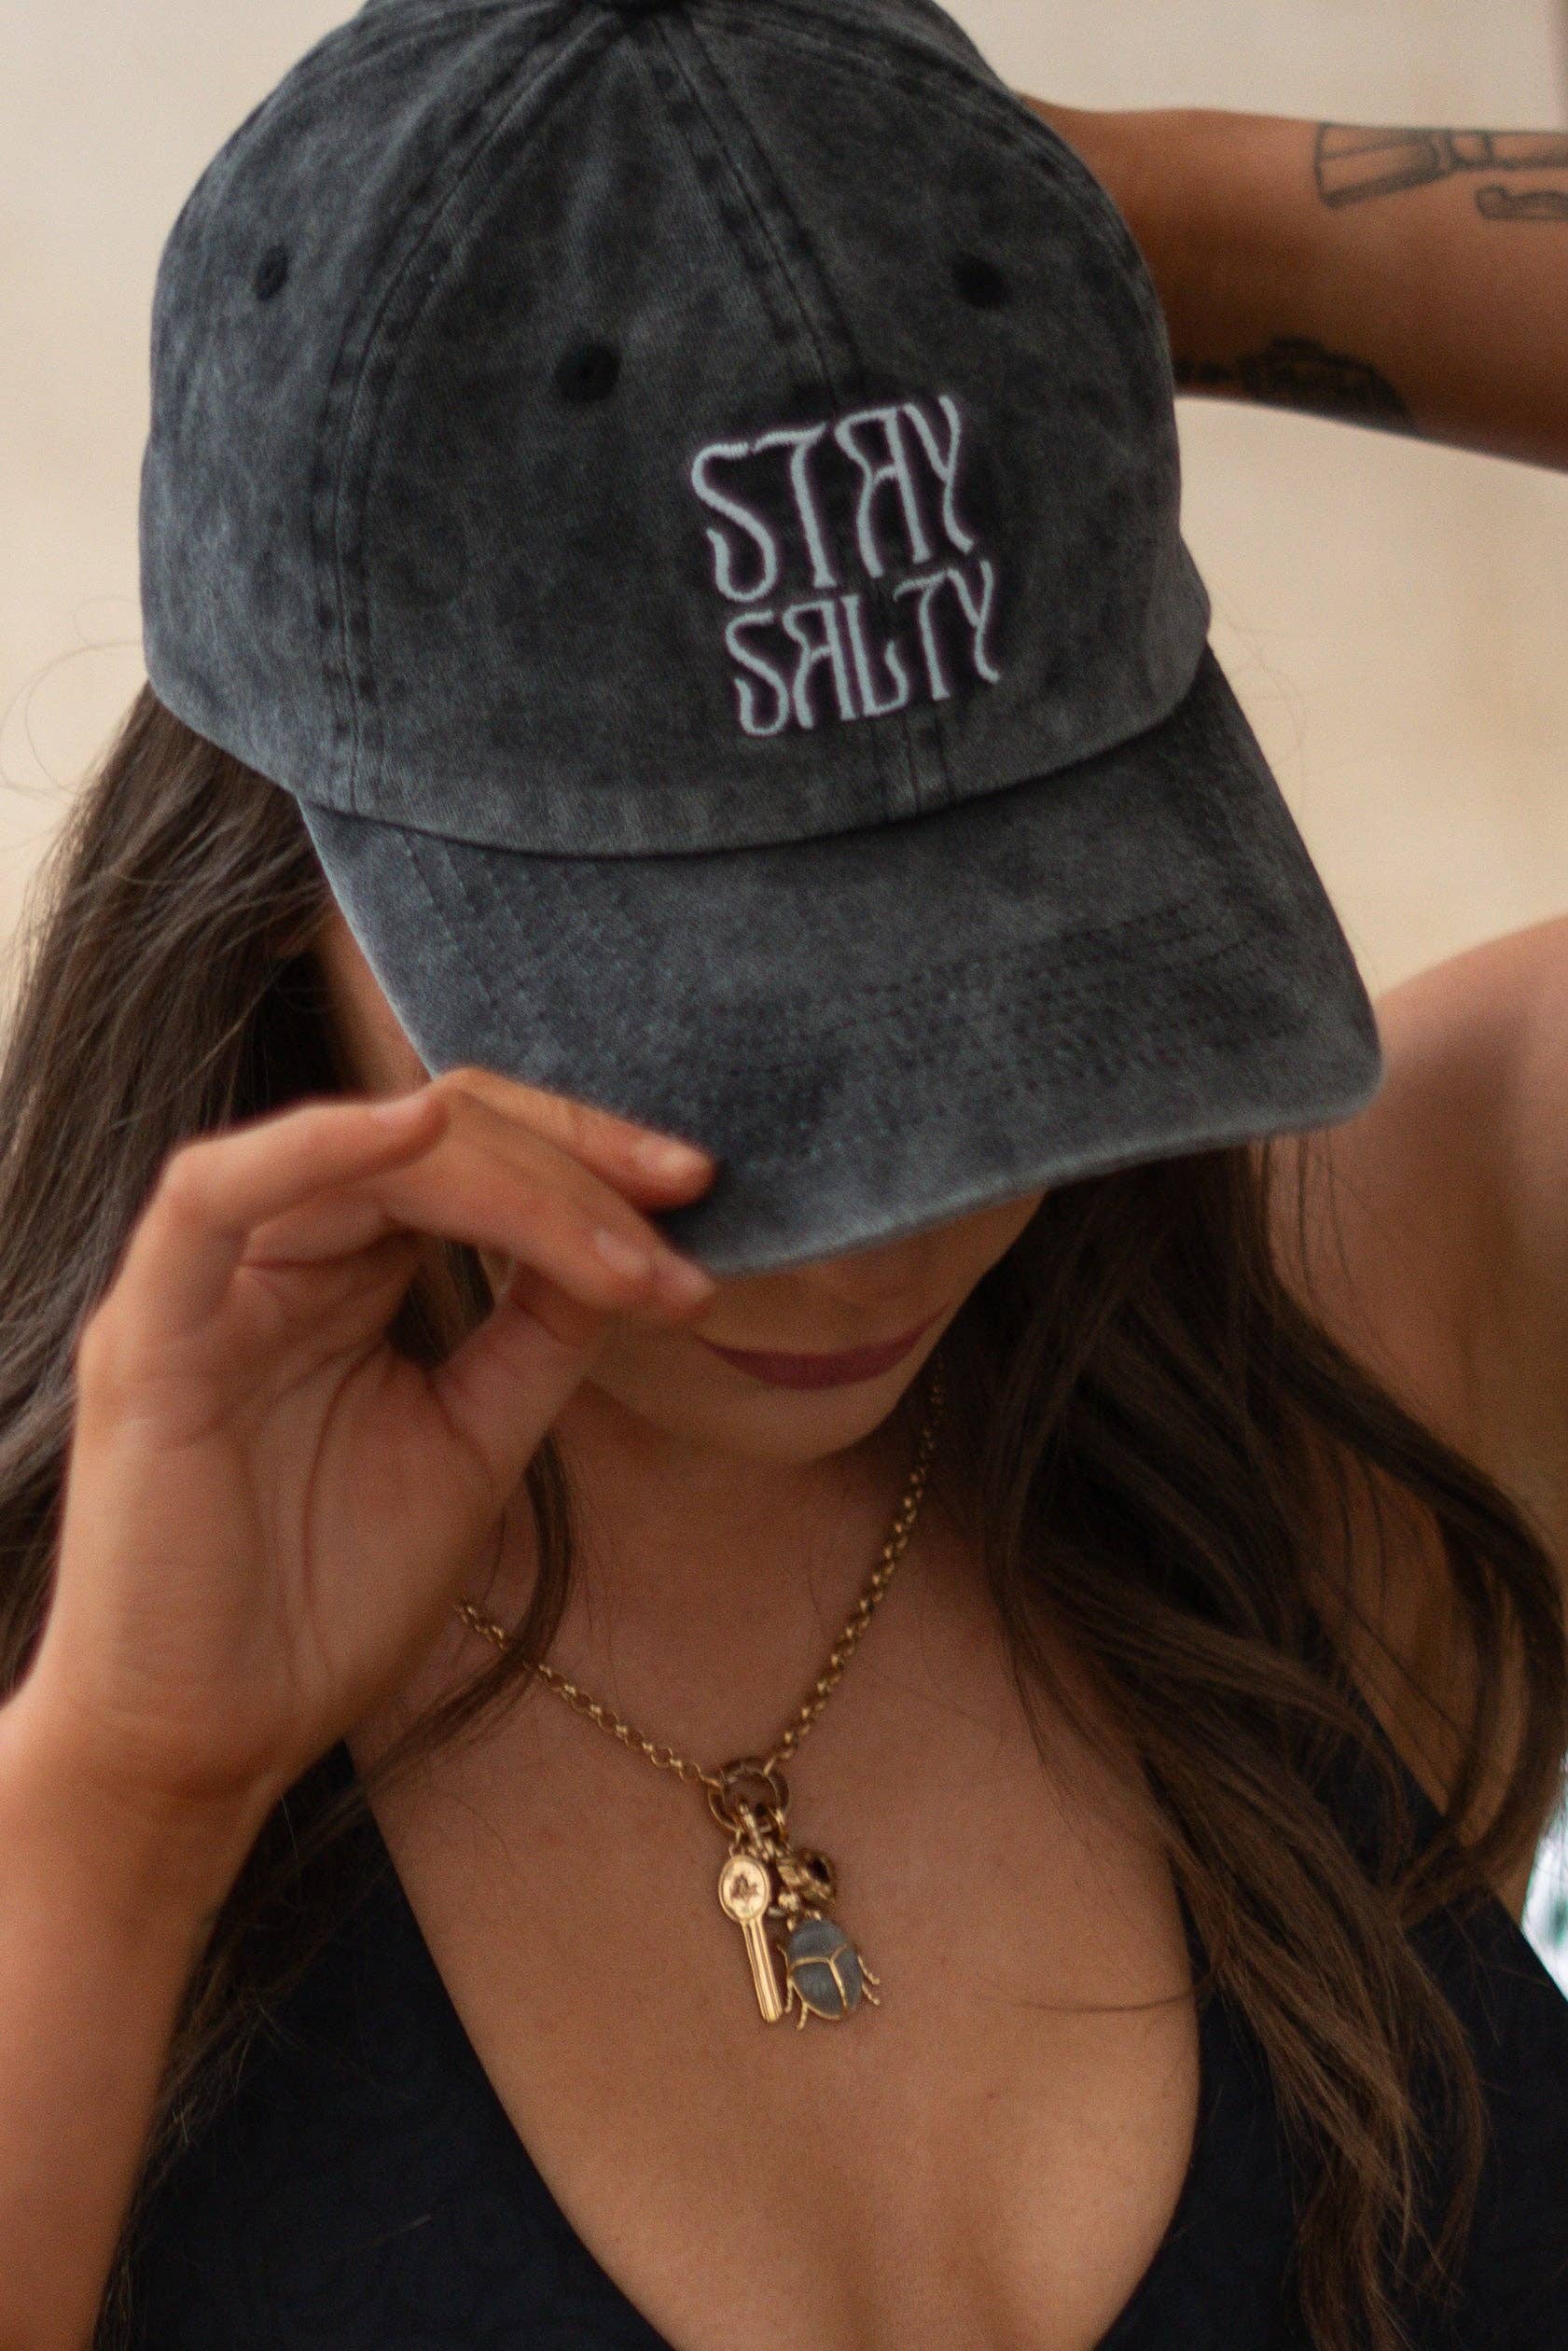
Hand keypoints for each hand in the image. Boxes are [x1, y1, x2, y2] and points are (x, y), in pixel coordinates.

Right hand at [14, 1072, 718, 1830]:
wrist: (220, 1741)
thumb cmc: (332, 1600)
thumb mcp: (475, 1441)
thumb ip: (536, 1334)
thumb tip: (634, 1242)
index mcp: (345, 1274)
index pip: (470, 1157)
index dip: (586, 1159)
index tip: (701, 1193)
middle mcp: (277, 1257)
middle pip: (432, 1134)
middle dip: (573, 1155)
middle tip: (688, 1192)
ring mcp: (208, 1287)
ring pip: (364, 1159)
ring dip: (512, 1182)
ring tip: (626, 1246)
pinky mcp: (149, 1333)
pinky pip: (214, 1197)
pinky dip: (323, 1146)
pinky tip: (426, 1128)